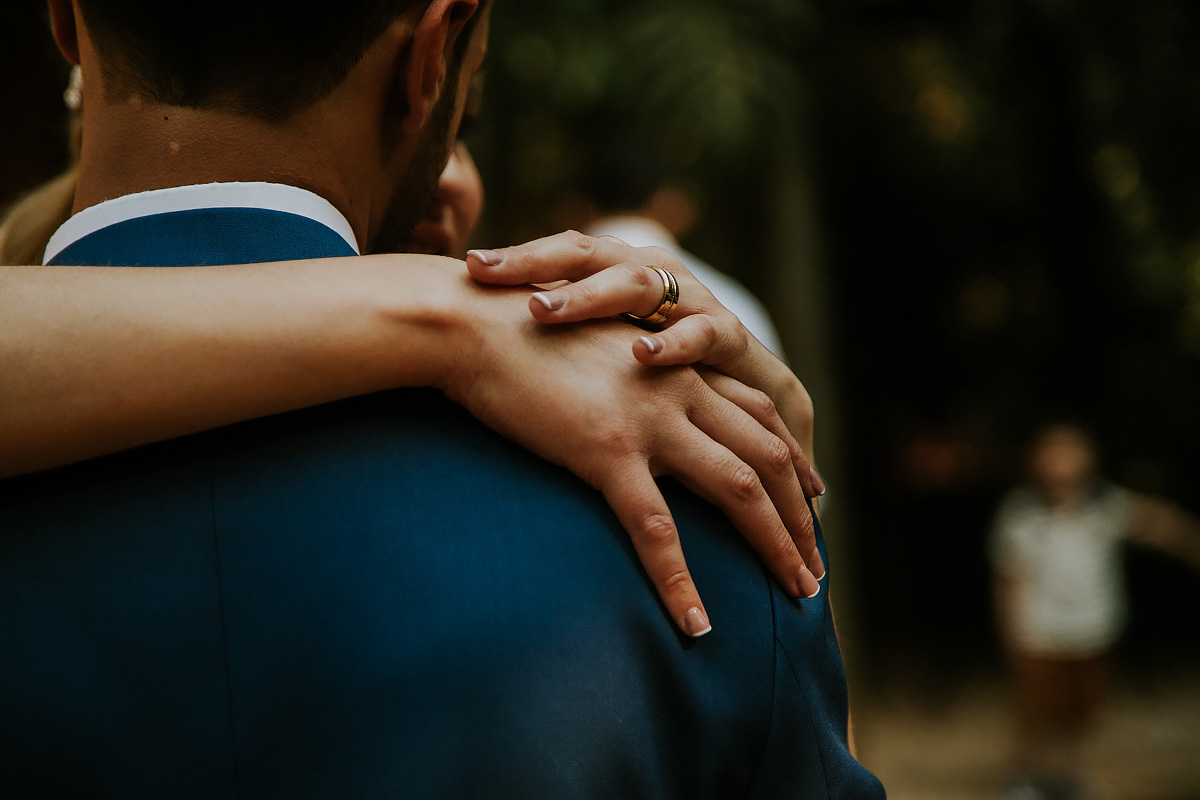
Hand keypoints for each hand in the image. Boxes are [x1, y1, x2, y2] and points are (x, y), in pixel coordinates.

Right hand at [435, 274, 823, 636]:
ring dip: (776, 546)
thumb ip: (629, 375)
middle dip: (800, 515)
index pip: (758, 413)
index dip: (792, 459)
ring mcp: (649, 418)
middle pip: (766, 455)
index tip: (812, 499)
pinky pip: (657, 528)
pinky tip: (697, 625)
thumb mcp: (594, 348)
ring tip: (799, 596)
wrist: (474, 320)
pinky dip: (680, 582)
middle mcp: (678, 388)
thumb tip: (629, 407)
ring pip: (738, 489)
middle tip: (816, 568)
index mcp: (676, 364)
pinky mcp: (608, 449)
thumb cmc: (519, 335)